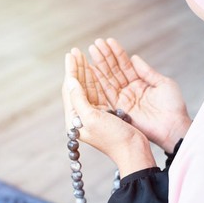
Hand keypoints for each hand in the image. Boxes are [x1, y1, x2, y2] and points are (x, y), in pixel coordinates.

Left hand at [62, 48, 155, 176]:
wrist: (133, 152)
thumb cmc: (114, 138)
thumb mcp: (93, 118)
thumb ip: (79, 99)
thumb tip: (70, 81)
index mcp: (75, 119)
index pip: (70, 90)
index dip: (71, 70)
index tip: (71, 54)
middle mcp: (81, 117)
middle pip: (77, 87)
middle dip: (77, 68)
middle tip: (75, 51)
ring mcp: (93, 115)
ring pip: (87, 88)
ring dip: (85, 72)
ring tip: (83, 56)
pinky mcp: (105, 114)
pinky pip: (97, 93)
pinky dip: (96, 80)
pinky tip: (95, 69)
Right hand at [89, 38, 191, 152]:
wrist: (173, 126)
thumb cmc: (173, 106)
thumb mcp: (162, 83)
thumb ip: (146, 71)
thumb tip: (133, 57)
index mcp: (141, 83)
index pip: (125, 65)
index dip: (117, 53)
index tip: (108, 41)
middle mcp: (130, 90)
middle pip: (115, 70)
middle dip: (105, 56)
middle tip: (96, 43)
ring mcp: (124, 99)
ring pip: (109, 79)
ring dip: (100, 65)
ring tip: (92, 50)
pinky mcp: (119, 108)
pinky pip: (107, 92)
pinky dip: (99, 81)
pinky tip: (92, 68)